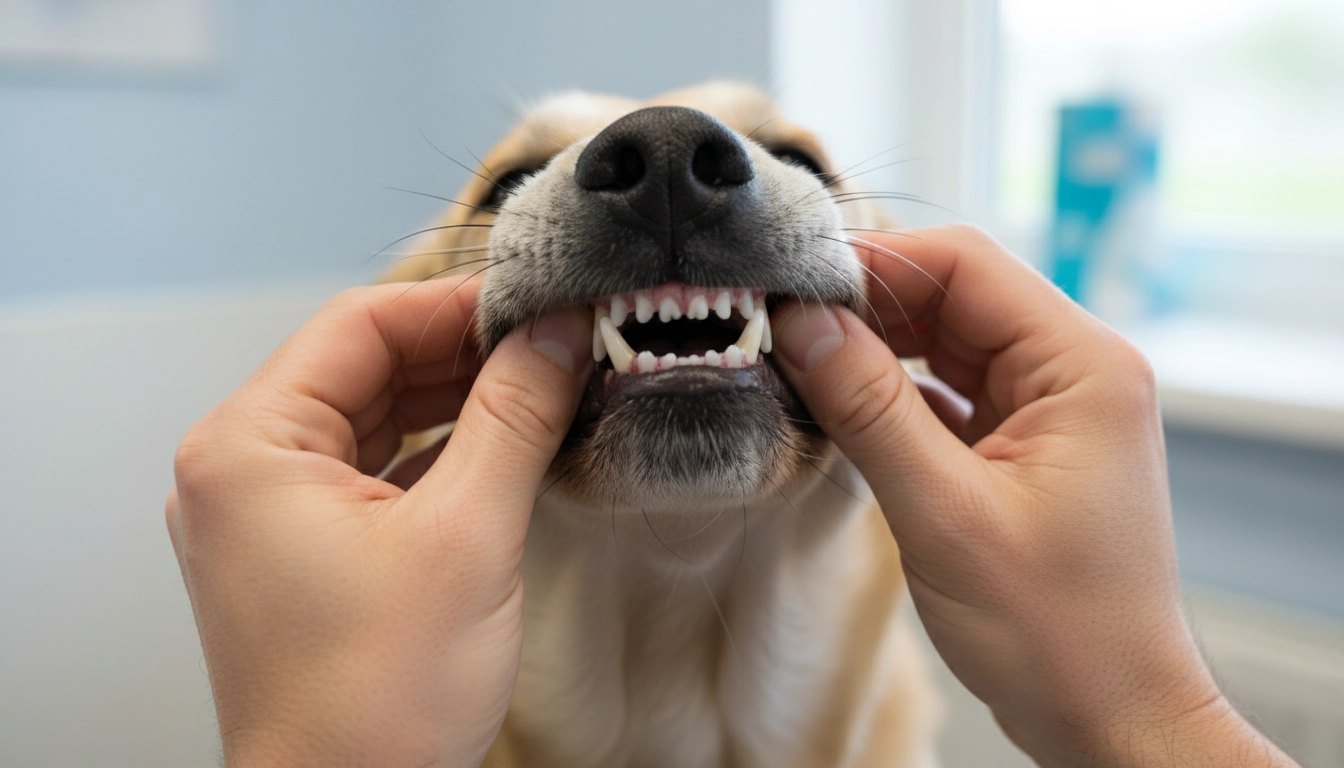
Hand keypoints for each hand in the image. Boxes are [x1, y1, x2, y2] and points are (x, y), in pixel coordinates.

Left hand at [167, 278, 591, 766]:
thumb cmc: (377, 701)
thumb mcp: (469, 536)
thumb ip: (514, 417)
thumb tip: (556, 334)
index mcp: (249, 449)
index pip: (360, 325)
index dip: (458, 305)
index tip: (539, 303)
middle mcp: (243, 471)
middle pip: (366, 367)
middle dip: (466, 354)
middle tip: (556, 345)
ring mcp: (271, 514)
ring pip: (376, 419)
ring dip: (459, 402)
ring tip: (545, 389)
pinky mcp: (306, 551)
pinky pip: (376, 471)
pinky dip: (441, 454)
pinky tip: (507, 447)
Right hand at [771, 225, 1295, 767]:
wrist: (1109, 717)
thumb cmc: (1056, 631)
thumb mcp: (946, 514)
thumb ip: (871, 409)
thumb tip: (802, 323)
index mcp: (1082, 366)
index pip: (965, 265)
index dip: (874, 263)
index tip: (791, 286)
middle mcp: (1074, 372)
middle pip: (952, 297)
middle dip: (864, 308)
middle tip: (778, 326)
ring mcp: (1049, 410)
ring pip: (945, 343)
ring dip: (873, 351)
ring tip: (796, 364)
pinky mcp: (1023, 447)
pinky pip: (947, 393)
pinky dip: (892, 396)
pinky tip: (838, 409)